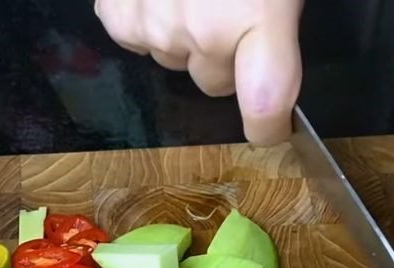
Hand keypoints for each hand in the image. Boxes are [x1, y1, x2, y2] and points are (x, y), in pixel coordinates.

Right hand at [94, 0, 303, 144]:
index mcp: (258, 12)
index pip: (266, 102)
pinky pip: (134, 36)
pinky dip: (144, 17)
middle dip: (222, 58)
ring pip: (173, 59)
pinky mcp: (117, 12)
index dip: (268, 126)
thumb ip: (275, 19)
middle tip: (226, 9)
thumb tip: (276, 64)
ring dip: (183, 34)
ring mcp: (155, 23)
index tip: (271, 129)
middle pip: (214, 81)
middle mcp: (203, 29)